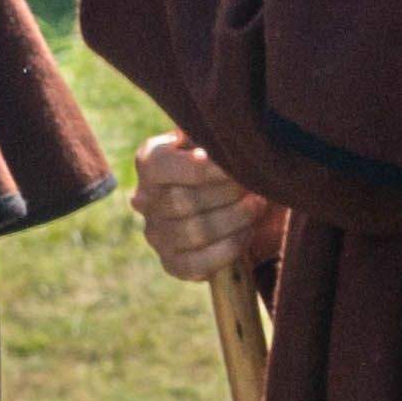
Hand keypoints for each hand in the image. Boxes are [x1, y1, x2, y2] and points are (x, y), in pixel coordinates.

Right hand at [132, 134, 252, 294]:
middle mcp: (144, 199)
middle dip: (226, 195)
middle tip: (256, 187)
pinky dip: (229, 248)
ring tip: (257, 206)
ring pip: (193, 232)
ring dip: (234, 219)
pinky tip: (248, 233)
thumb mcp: (216, 142)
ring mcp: (155, 235)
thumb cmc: (226, 165)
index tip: (236, 165)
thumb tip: (215, 138)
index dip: (203, 168)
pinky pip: (197, 264)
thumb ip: (210, 136)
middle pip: (182, 201)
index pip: (163, 166)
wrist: (237, 204)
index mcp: (149, 161)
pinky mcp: (172, 264)